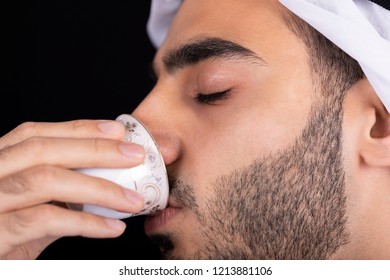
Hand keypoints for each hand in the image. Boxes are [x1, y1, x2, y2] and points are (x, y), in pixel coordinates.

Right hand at [0, 120, 144, 258]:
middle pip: (43, 149)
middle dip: (96, 150)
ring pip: (45, 180)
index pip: (35, 133)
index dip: (78, 129)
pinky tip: (112, 228)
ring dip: (99, 188)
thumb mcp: (28, 209)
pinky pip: (44, 220)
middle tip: (135, 155)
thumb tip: (104, 180)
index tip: (117, 130)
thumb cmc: (5, 237)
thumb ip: (57, 194)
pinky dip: (86, 222)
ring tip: (132, 199)